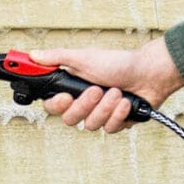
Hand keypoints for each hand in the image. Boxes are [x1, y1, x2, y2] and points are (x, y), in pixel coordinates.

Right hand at [25, 38, 183, 133]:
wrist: (149, 73)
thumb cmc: (119, 63)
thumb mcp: (85, 57)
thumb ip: (58, 57)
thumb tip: (33, 55)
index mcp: (72, 87)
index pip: (52, 104)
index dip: (56, 104)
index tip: (66, 96)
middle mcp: (84, 103)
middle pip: (70, 119)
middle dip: (86, 105)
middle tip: (97, 89)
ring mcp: (100, 114)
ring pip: (91, 125)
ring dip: (106, 107)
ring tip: (117, 92)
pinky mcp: (115, 123)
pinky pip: (109, 128)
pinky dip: (119, 114)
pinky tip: (126, 102)